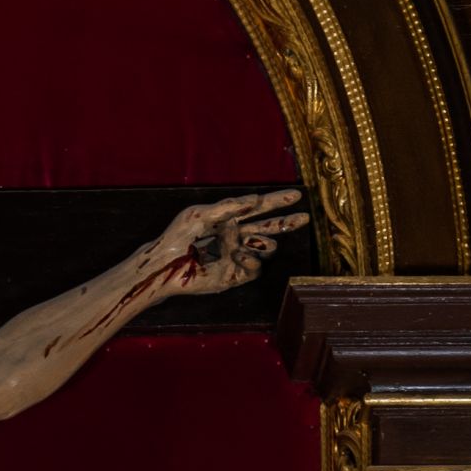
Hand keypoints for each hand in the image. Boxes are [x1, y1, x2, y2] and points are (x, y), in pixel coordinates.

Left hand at [153, 187, 305, 298]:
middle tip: (304, 217)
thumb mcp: (200, 214)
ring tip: (243, 244)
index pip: (260, 208)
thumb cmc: (177, 236)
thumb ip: (228, 208)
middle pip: (271, 228)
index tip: (297, 195)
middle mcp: (237, 236)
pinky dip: (251, 259)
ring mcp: (238, 256)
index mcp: (231, 218)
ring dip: (260, 243)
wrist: (166, 265)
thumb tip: (256, 199)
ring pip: (267, 248)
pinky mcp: (236, 275)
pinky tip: (238, 254)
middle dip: (287, 222)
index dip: (278, 201)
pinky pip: (256, 267)